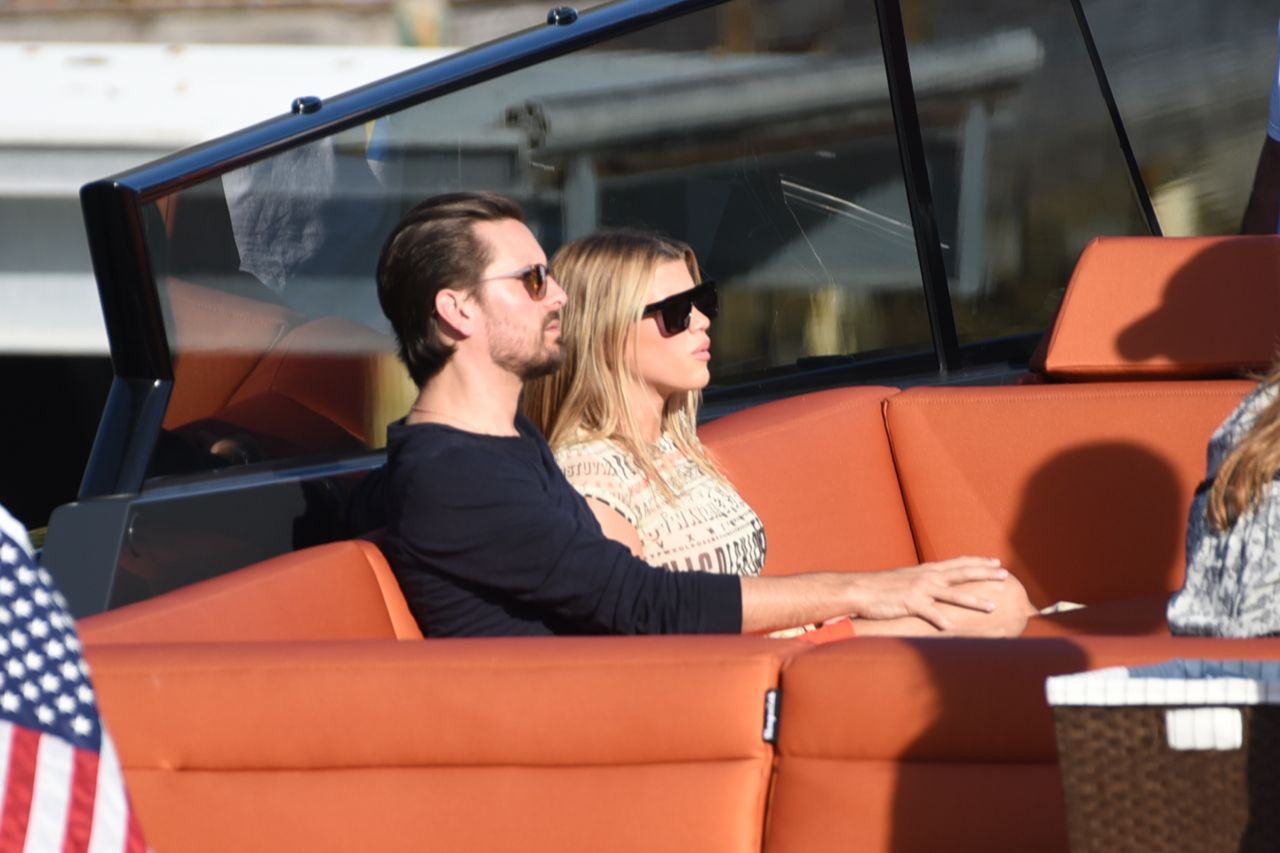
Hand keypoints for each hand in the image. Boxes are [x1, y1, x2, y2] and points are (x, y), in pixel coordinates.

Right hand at [846, 557, 1008, 631]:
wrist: (860, 589)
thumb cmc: (881, 587)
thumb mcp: (905, 579)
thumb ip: (922, 582)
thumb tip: (934, 588)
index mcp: (927, 570)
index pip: (958, 562)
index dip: (978, 562)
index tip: (996, 562)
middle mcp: (928, 576)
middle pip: (962, 573)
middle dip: (985, 574)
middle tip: (1005, 575)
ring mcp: (920, 589)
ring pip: (954, 595)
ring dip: (975, 601)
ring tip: (993, 606)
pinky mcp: (911, 603)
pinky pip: (932, 614)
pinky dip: (943, 621)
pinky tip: (954, 629)